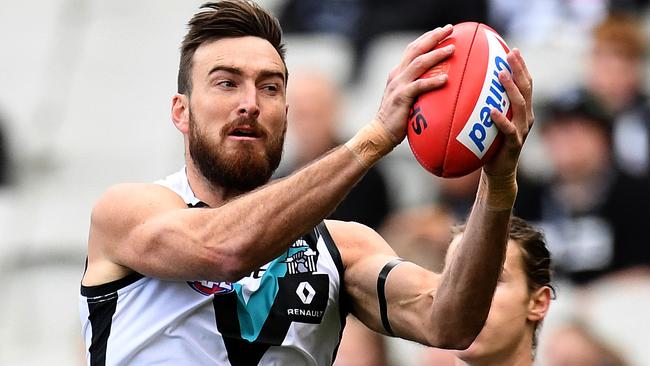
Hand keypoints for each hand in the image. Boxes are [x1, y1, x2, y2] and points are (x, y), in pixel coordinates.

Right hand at [375, 25, 454, 141]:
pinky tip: (445, 78)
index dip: (427, 37)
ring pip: (419, 63)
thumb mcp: (406, 97)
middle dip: (433, 37)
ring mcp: (398, 85)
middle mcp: (397, 75)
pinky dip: (432, 81)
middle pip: (416, 49)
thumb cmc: (396, 119)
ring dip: (436, 54)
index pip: (412, 49)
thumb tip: (439, 84)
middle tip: (450, 29)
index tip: (442, 30)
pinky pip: (419, 86)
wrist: (380, 133)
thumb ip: (417, 87)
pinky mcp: (401, 97)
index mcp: (398, 73)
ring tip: (452, 49)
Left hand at [483, 49, 534, 177]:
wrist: (498, 170)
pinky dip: (501, 120)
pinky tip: (492, 112)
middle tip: (510, 54)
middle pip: (526, 88)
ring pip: (521, 105)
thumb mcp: (489, 120)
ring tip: (501, 75)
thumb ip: (485, 104)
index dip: (521, 66)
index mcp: (521, 109)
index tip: (512, 49)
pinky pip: (509, 130)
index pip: (524, 83)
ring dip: (511, 88)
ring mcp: (522, 130)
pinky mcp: (515, 144)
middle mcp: (526, 117)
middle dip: (520, 69)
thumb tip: (464, 85)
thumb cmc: (491, 143)